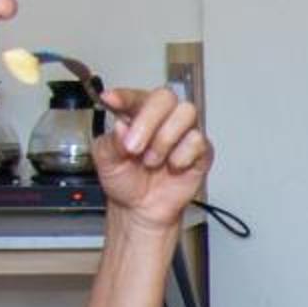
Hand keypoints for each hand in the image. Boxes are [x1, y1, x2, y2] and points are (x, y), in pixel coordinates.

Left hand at [91, 85, 211, 229]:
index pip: (134, 96)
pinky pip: (199, 141)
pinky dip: (182, 155)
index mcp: (137, 114)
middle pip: (165, 97)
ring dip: (165, 139)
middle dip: (148, 121)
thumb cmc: (125, 180)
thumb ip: (110, 143)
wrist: (141, 209)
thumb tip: (121, 126)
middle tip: (133, 147)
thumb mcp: (106, 162)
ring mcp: (184, 132)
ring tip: (152, 161)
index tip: (109, 100)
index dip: (124, 96)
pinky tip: (172, 166)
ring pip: (186, 113)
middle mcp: (162, 118)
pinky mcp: (201, 151)